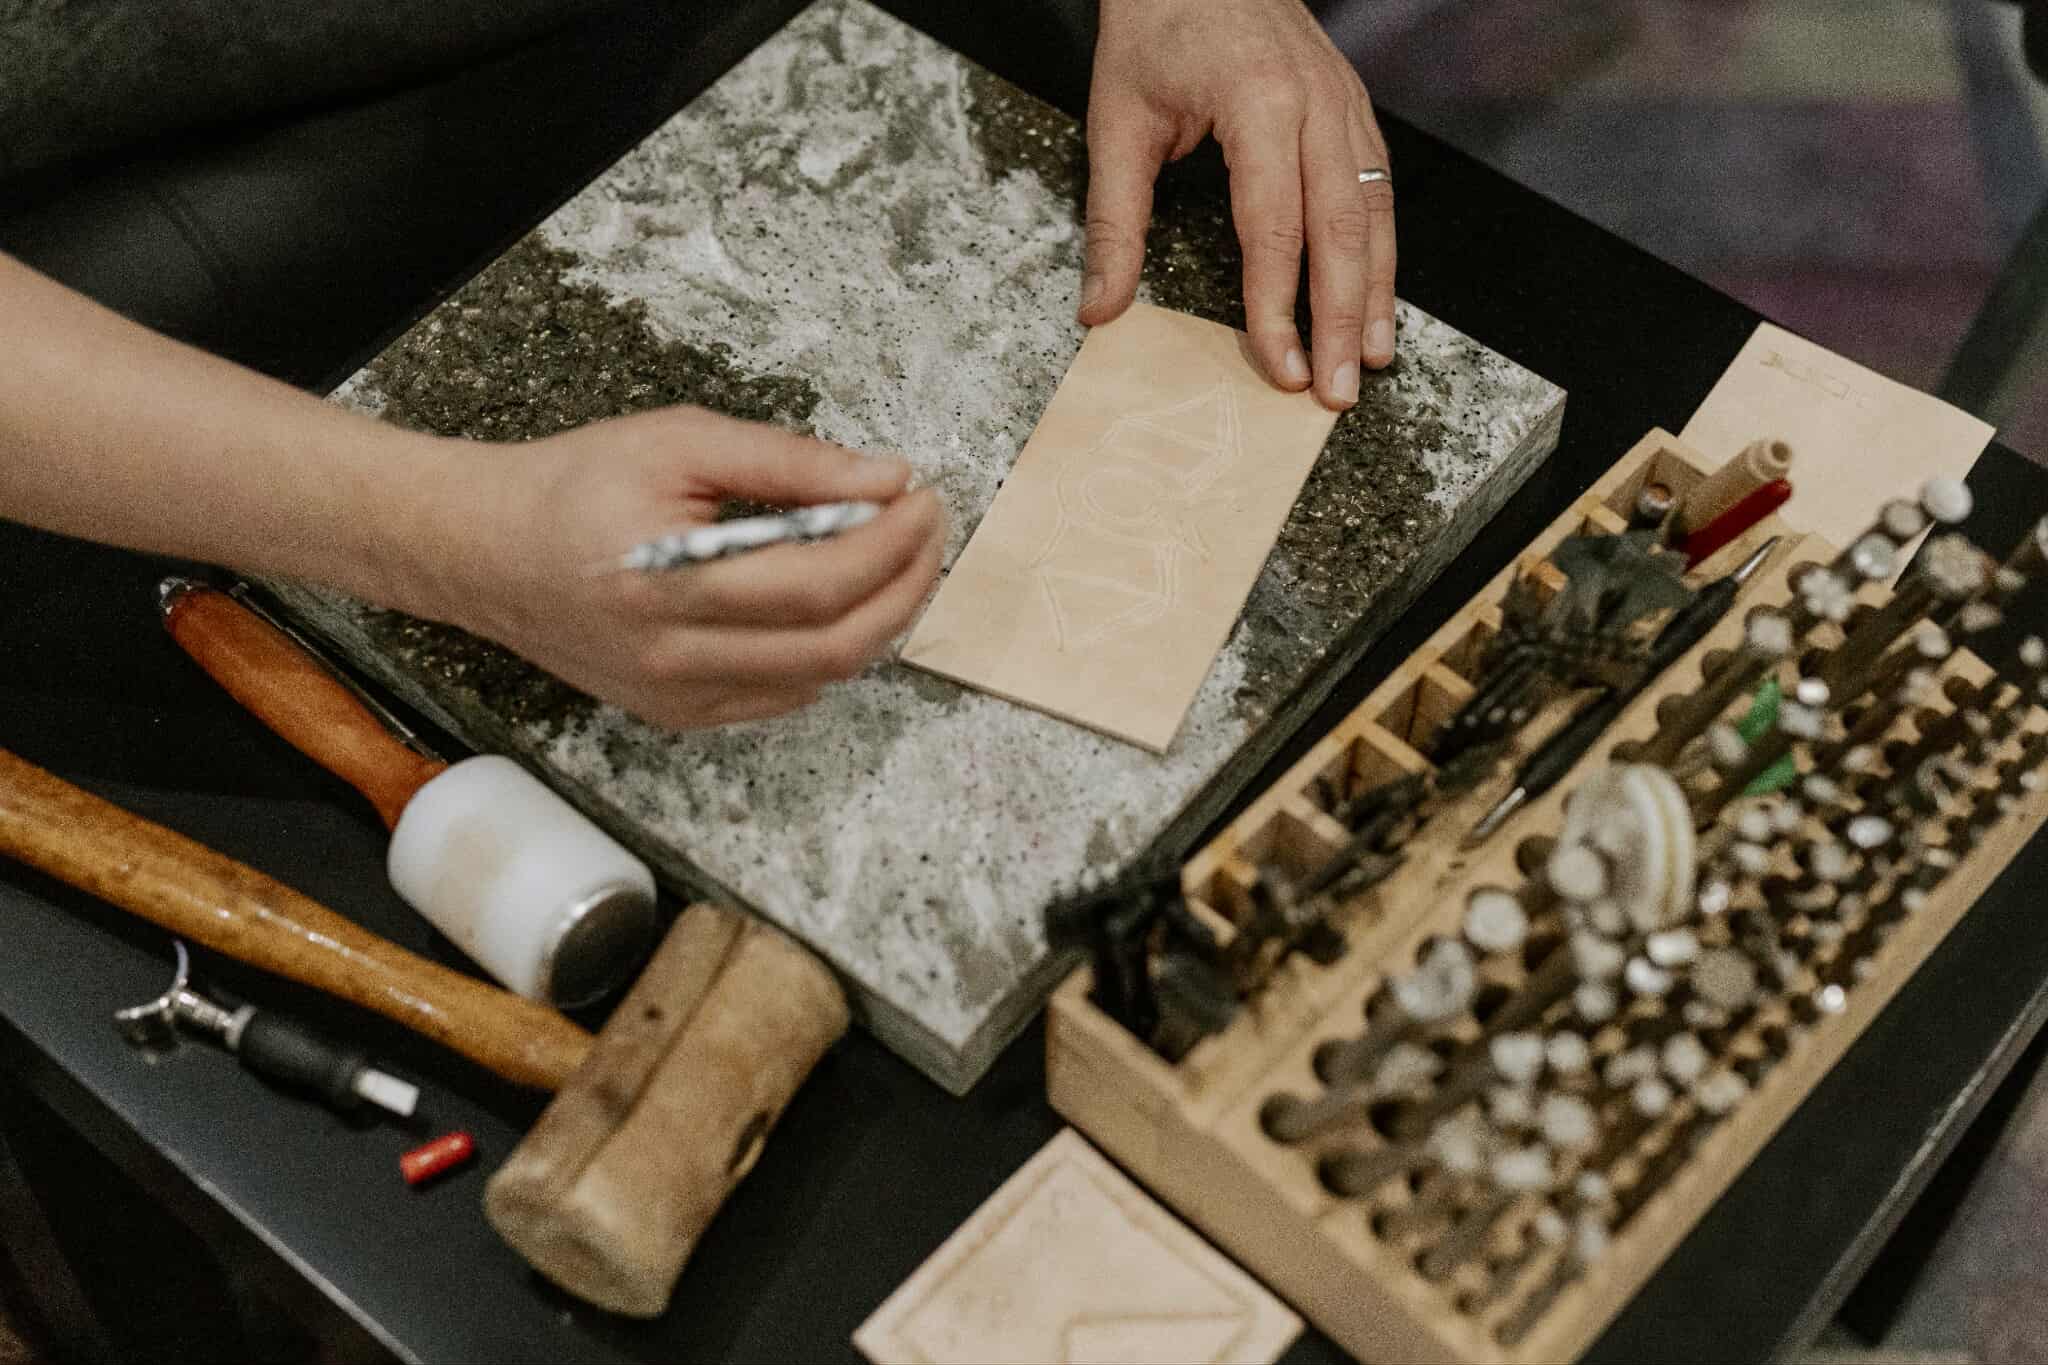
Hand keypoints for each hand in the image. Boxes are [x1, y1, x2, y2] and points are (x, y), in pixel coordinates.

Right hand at [411, 407, 944, 728]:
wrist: (484, 551)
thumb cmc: (576, 484)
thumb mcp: (679, 440)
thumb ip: (788, 463)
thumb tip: (885, 481)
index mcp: (670, 582)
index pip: (819, 582)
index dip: (891, 544)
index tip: (923, 498)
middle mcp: (675, 658)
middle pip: (836, 645)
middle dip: (905, 586)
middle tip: (926, 531)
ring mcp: (678, 698)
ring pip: (819, 678)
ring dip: (878, 621)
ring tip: (894, 560)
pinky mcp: (678, 716)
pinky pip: (783, 696)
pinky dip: (830, 653)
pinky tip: (837, 604)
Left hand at [1079, 0, 1395, 409]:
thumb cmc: (1153, 26)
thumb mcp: (1116, 121)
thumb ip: (1114, 221)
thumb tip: (1101, 310)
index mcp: (1258, 104)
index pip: (1274, 229)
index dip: (1278, 308)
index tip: (1280, 369)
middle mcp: (1316, 103)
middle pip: (1341, 229)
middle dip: (1343, 319)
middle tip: (1339, 390)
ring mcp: (1343, 102)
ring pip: (1374, 211)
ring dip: (1377, 292)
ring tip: (1374, 358)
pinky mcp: (1351, 105)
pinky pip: (1377, 185)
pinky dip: (1380, 247)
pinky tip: (1377, 295)